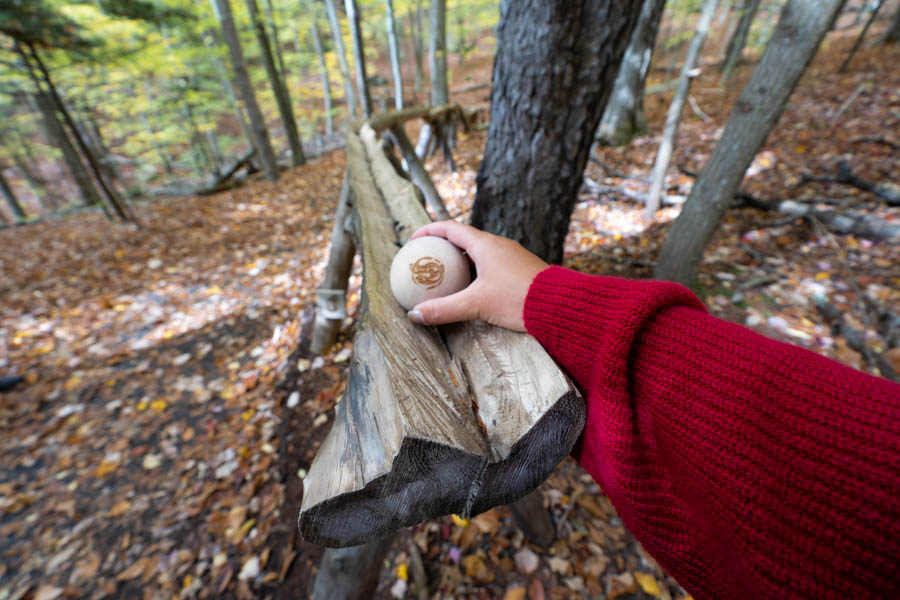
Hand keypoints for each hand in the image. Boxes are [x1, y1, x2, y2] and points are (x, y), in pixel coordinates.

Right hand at [406, 221, 547, 331]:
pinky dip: (478, 271)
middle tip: (429, 260)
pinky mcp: (522, 269)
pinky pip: (493, 264)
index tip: (415, 240)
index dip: (430, 231)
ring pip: (481, 252)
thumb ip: (444, 309)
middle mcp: (499, 245)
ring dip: (462, 260)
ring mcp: (513, 256)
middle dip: (445, 247)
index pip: (451, 228)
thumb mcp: (476, 305)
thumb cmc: (518, 299)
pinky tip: (475, 289)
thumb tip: (415, 315)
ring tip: (448, 276)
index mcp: (485, 244)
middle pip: (465, 239)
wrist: (561, 305)